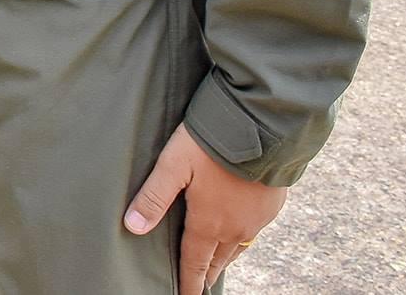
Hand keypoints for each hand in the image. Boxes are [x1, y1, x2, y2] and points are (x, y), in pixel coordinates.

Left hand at [125, 124, 286, 291]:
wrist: (262, 127)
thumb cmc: (211, 143)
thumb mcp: (173, 165)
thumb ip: (153, 196)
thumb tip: (133, 227)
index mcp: (209, 223)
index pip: (194, 263)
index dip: (189, 284)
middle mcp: (235, 228)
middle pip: (217, 260)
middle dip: (205, 274)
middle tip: (198, 286)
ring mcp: (257, 218)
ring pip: (237, 247)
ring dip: (224, 258)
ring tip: (216, 265)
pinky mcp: (272, 205)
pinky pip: (254, 230)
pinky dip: (242, 238)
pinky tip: (239, 232)